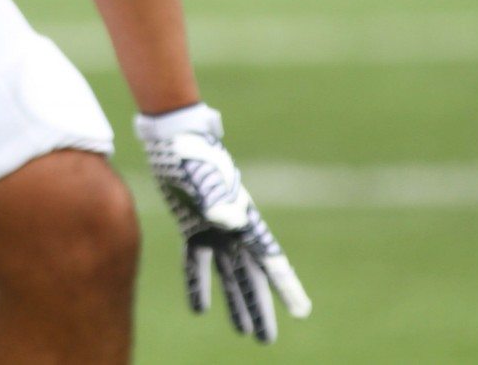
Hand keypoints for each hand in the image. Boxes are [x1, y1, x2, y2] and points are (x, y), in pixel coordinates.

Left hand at [136, 103, 310, 342]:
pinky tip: (200, 309)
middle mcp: (233, 228)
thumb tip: (228, 220)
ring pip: (228, 275)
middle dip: (260, 308)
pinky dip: (198, 284)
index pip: (271, 261)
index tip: (302, 311)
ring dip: (235, 302)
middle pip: (250, 277)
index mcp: (244, 219)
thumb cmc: (195, 154)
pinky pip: (197, 263)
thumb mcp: (206, 176)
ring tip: (245, 333)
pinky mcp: (192, 225)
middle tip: (266, 340)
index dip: (286, 287)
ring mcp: (213, 228)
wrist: (175, 138)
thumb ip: (218, 198)